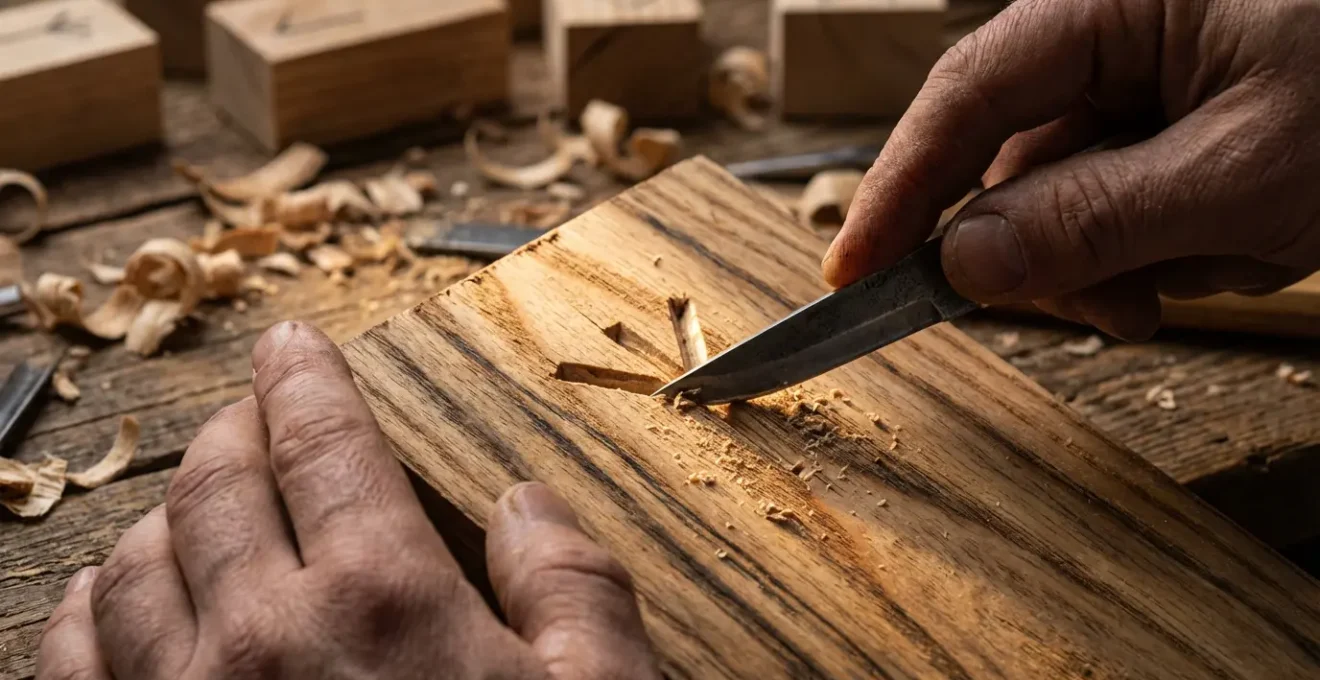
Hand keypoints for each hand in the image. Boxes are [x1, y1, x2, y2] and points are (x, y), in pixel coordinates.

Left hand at [37, 322, 660, 679]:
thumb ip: (573, 586)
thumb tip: (526, 502)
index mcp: (383, 601)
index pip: (326, 442)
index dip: (307, 380)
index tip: (294, 346)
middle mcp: (263, 639)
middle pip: (220, 485)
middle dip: (234, 428)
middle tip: (252, 408)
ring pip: (132, 563)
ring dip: (161, 510)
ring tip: (190, 496)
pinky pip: (72, 667)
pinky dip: (85, 614)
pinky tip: (113, 603)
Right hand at [823, 0, 1319, 339]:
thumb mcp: (1249, 169)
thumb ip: (1092, 217)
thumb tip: (964, 261)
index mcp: (1112, 4)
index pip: (967, 96)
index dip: (899, 188)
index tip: (850, 274)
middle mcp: (1117, 35)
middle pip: (1015, 160)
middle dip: (1058, 249)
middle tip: (1114, 308)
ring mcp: (1152, 82)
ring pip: (1074, 198)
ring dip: (1134, 258)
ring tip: (1232, 260)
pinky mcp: (1183, 122)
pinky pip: (1130, 203)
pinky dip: (1176, 248)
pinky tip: (1248, 244)